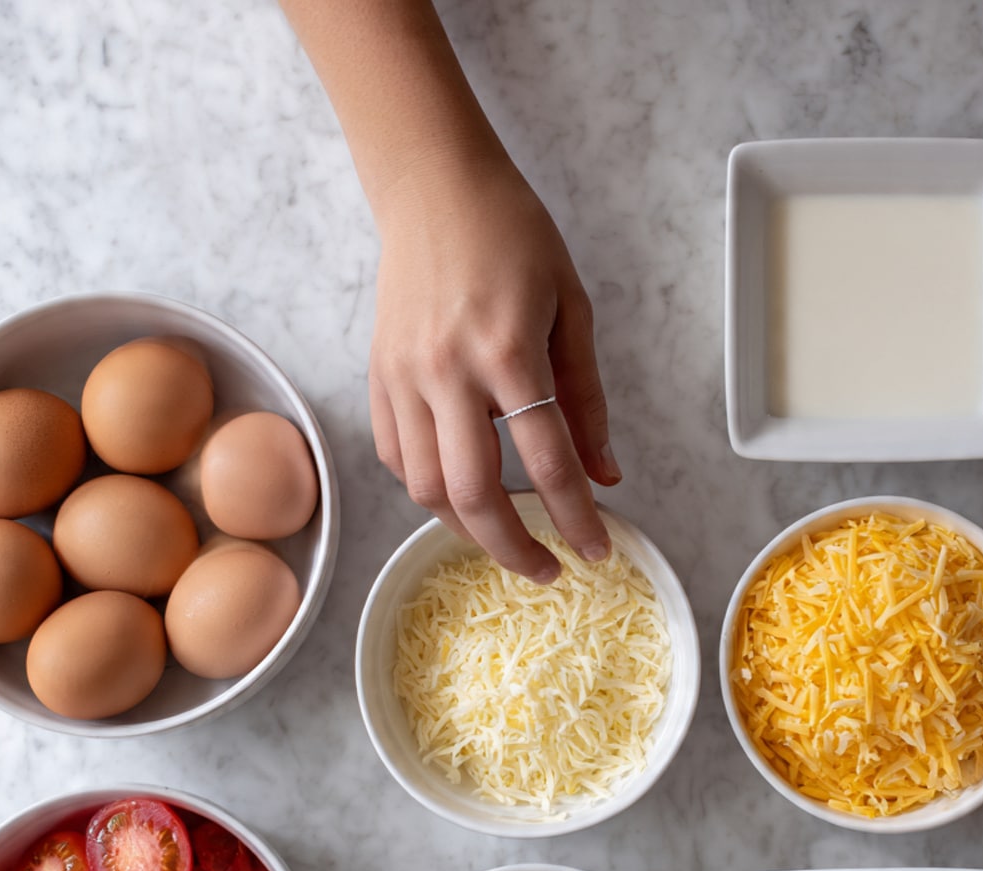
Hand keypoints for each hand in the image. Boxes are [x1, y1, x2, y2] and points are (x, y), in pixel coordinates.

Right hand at [368, 159, 618, 581]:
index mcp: (509, 352)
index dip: (577, 519)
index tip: (596, 550)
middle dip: (514, 549)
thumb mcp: (571, 309)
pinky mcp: (377, 377)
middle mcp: (448, 373)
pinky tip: (458, 489)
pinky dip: (427, 488)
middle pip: (476, 495)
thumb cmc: (514, 237)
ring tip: (504, 533)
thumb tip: (604, 473)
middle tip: (546, 569)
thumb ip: (586, 398)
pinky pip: (395, 457)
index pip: (548, 463)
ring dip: (468, 527)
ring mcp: (404, 378)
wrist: (434, 188)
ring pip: (425, 488)